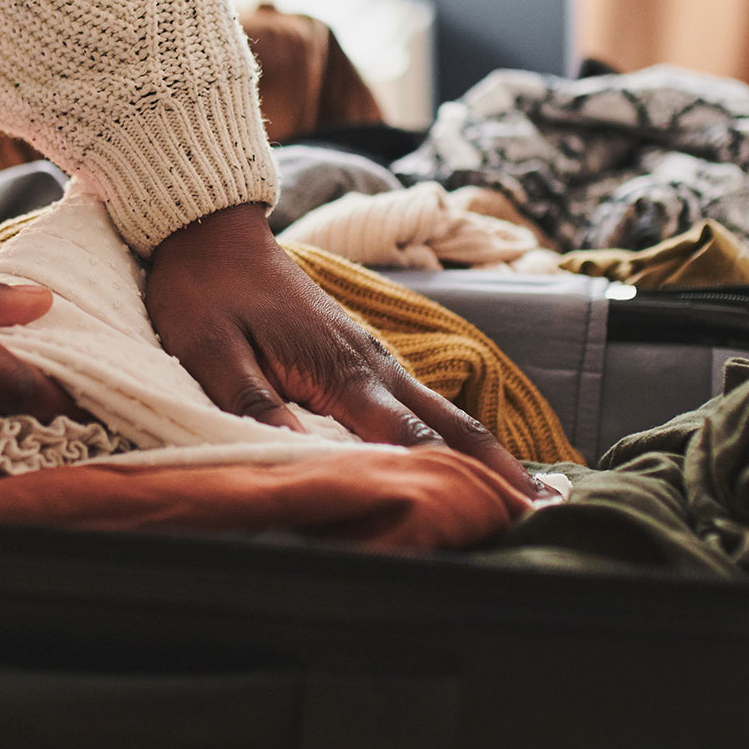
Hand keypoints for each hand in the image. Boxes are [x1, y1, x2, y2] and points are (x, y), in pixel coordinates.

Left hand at [146, 203, 537, 492]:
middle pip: (449, 425)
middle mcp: (372, 364)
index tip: (492, 516)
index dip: (451, 480)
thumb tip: (300, 460)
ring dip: (485, 453)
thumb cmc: (205, 295)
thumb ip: (254, 405)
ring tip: (526, 497)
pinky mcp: (362, 355)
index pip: (410, 438)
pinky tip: (468, 457)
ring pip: (443, 412)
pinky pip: (421, 402)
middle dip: (496, 471)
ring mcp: (372, 356)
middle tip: (543, 514)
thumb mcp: (211, 355)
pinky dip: (454, 433)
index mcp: (341, 371)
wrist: (210, 232)